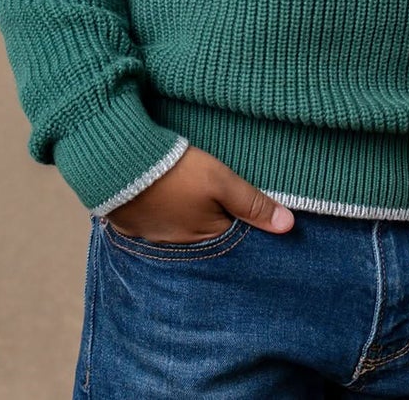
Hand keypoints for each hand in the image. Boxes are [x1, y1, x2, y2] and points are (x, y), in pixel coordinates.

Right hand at [103, 143, 295, 243]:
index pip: (232, 236)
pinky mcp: (130, 224)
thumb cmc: (176, 171)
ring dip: (184, 216)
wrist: (118, 163)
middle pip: (204, 235)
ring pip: (178, 230)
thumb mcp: (221, 181)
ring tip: (189, 196)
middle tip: (215, 201)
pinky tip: (163, 197)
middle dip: (212, 221)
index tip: (245, 210)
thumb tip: (289, 226)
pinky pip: (152, 223)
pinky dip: (160, 213)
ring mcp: (152, 236)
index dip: (241, 221)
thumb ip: (252, 203)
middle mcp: (178, 246)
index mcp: (204, 237)